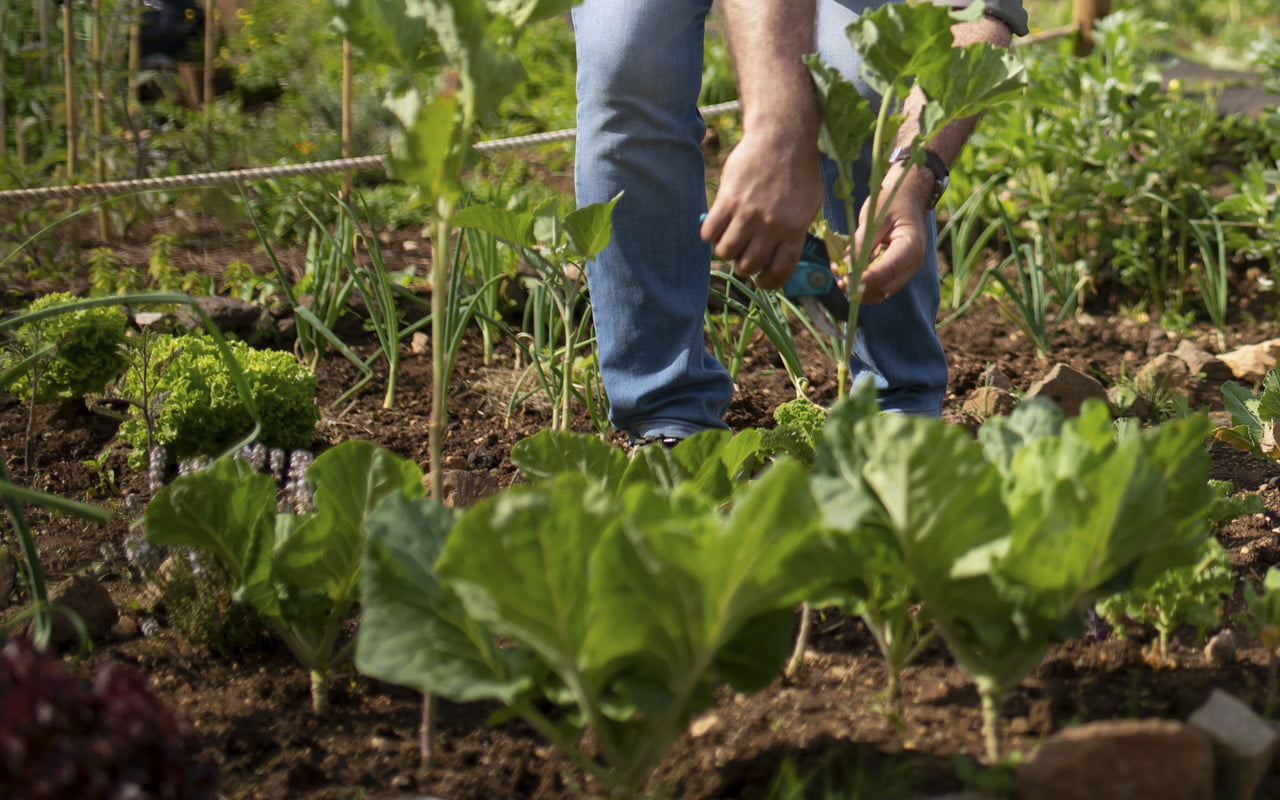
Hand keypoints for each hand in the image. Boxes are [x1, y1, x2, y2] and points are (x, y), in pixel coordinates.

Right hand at [700, 131, 822, 289]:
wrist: (782, 137)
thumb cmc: (799, 170)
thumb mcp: (810, 205)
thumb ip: (797, 231)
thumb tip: (782, 256)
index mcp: (794, 229)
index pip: (779, 270)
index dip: (769, 282)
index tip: (763, 281)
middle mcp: (770, 226)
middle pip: (748, 265)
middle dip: (745, 266)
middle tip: (743, 255)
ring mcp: (748, 213)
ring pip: (726, 252)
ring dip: (726, 251)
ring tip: (730, 240)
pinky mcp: (728, 200)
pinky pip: (709, 232)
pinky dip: (709, 235)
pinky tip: (716, 227)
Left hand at [848, 164, 932, 303]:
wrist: (907, 198)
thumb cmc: (892, 202)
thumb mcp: (874, 217)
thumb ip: (862, 242)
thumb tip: (845, 266)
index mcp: (911, 245)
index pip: (890, 269)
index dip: (868, 278)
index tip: (847, 280)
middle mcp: (912, 263)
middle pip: (886, 287)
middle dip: (860, 286)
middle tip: (838, 277)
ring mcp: (905, 270)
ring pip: (881, 292)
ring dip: (859, 289)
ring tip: (839, 276)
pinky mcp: (896, 273)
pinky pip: (879, 286)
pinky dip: (862, 285)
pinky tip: (847, 275)